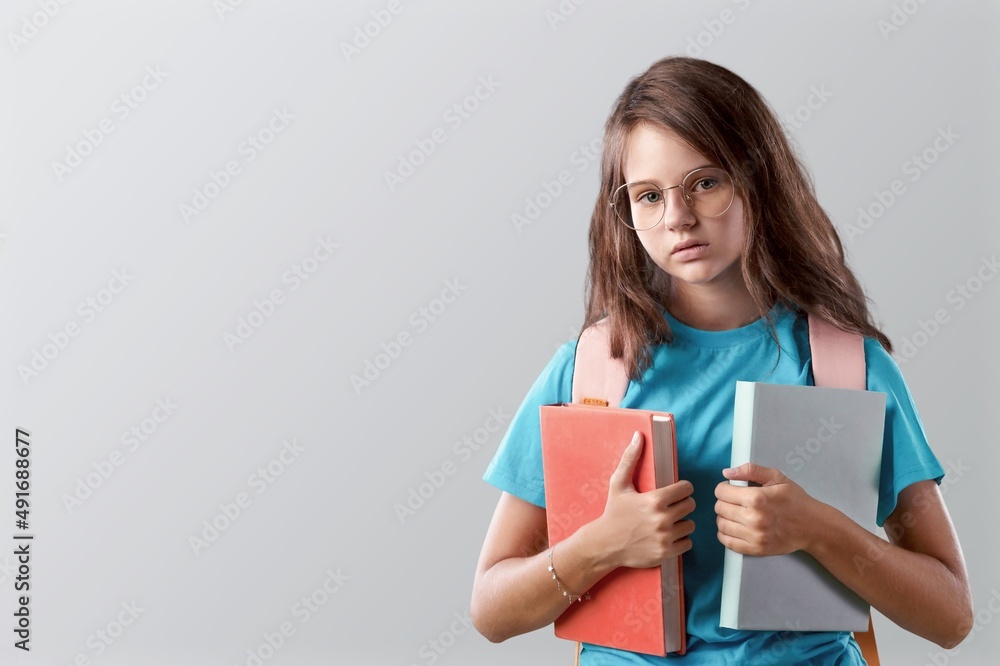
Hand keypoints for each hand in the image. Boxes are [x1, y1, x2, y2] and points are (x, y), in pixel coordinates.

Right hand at [592, 431, 695, 568]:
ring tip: (668, 521)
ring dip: (682, 522)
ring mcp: (665, 537)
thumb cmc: (613, 511)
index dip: (682, 489)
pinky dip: (680, 539)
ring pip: (690, 525)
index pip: (686, 489)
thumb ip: (630, 458)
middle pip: (690, 506)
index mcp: (654, 500)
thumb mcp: (618, 483)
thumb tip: (639, 435)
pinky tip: (667, 536)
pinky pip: (688, 543)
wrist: (605, 544)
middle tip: (670, 506)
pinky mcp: (666, 553)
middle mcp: (662, 519)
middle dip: (682, 504)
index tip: (674, 492)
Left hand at [714, 463, 823, 555]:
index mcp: (757, 498)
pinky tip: (734, 527)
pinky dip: (725, 534)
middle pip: (720, 508)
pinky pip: (728, 543)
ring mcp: (755, 536)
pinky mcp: (756, 549)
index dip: (724, 488)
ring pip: (722, 525)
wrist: (812, 526)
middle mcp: (754, 519)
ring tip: (735, 513)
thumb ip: (750, 470)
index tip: (730, 489)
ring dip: (724, 517)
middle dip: (724, 501)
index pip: (722, 492)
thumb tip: (727, 472)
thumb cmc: (795, 500)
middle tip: (735, 501)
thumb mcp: (776, 477)